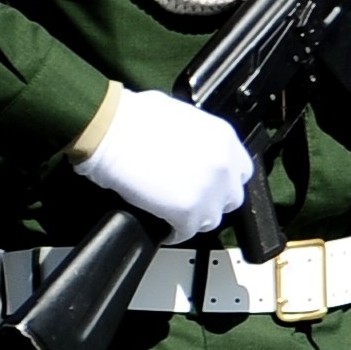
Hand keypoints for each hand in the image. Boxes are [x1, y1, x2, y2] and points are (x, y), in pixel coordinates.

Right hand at [74, 86, 253, 241]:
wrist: (110, 130)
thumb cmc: (133, 118)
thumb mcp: (180, 117)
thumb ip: (197, 138)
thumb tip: (190, 149)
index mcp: (224, 139)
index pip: (241, 171)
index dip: (223, 180)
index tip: (210, 183)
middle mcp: (223, 166)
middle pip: (231, 198)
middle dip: (212, 200)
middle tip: (192, 198)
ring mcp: (208, 191)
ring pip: (212, 218)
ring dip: (195, 218)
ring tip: (177, 213)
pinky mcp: (187, 212)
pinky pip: (187, 232)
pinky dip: (175, 232)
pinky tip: (165, 227)